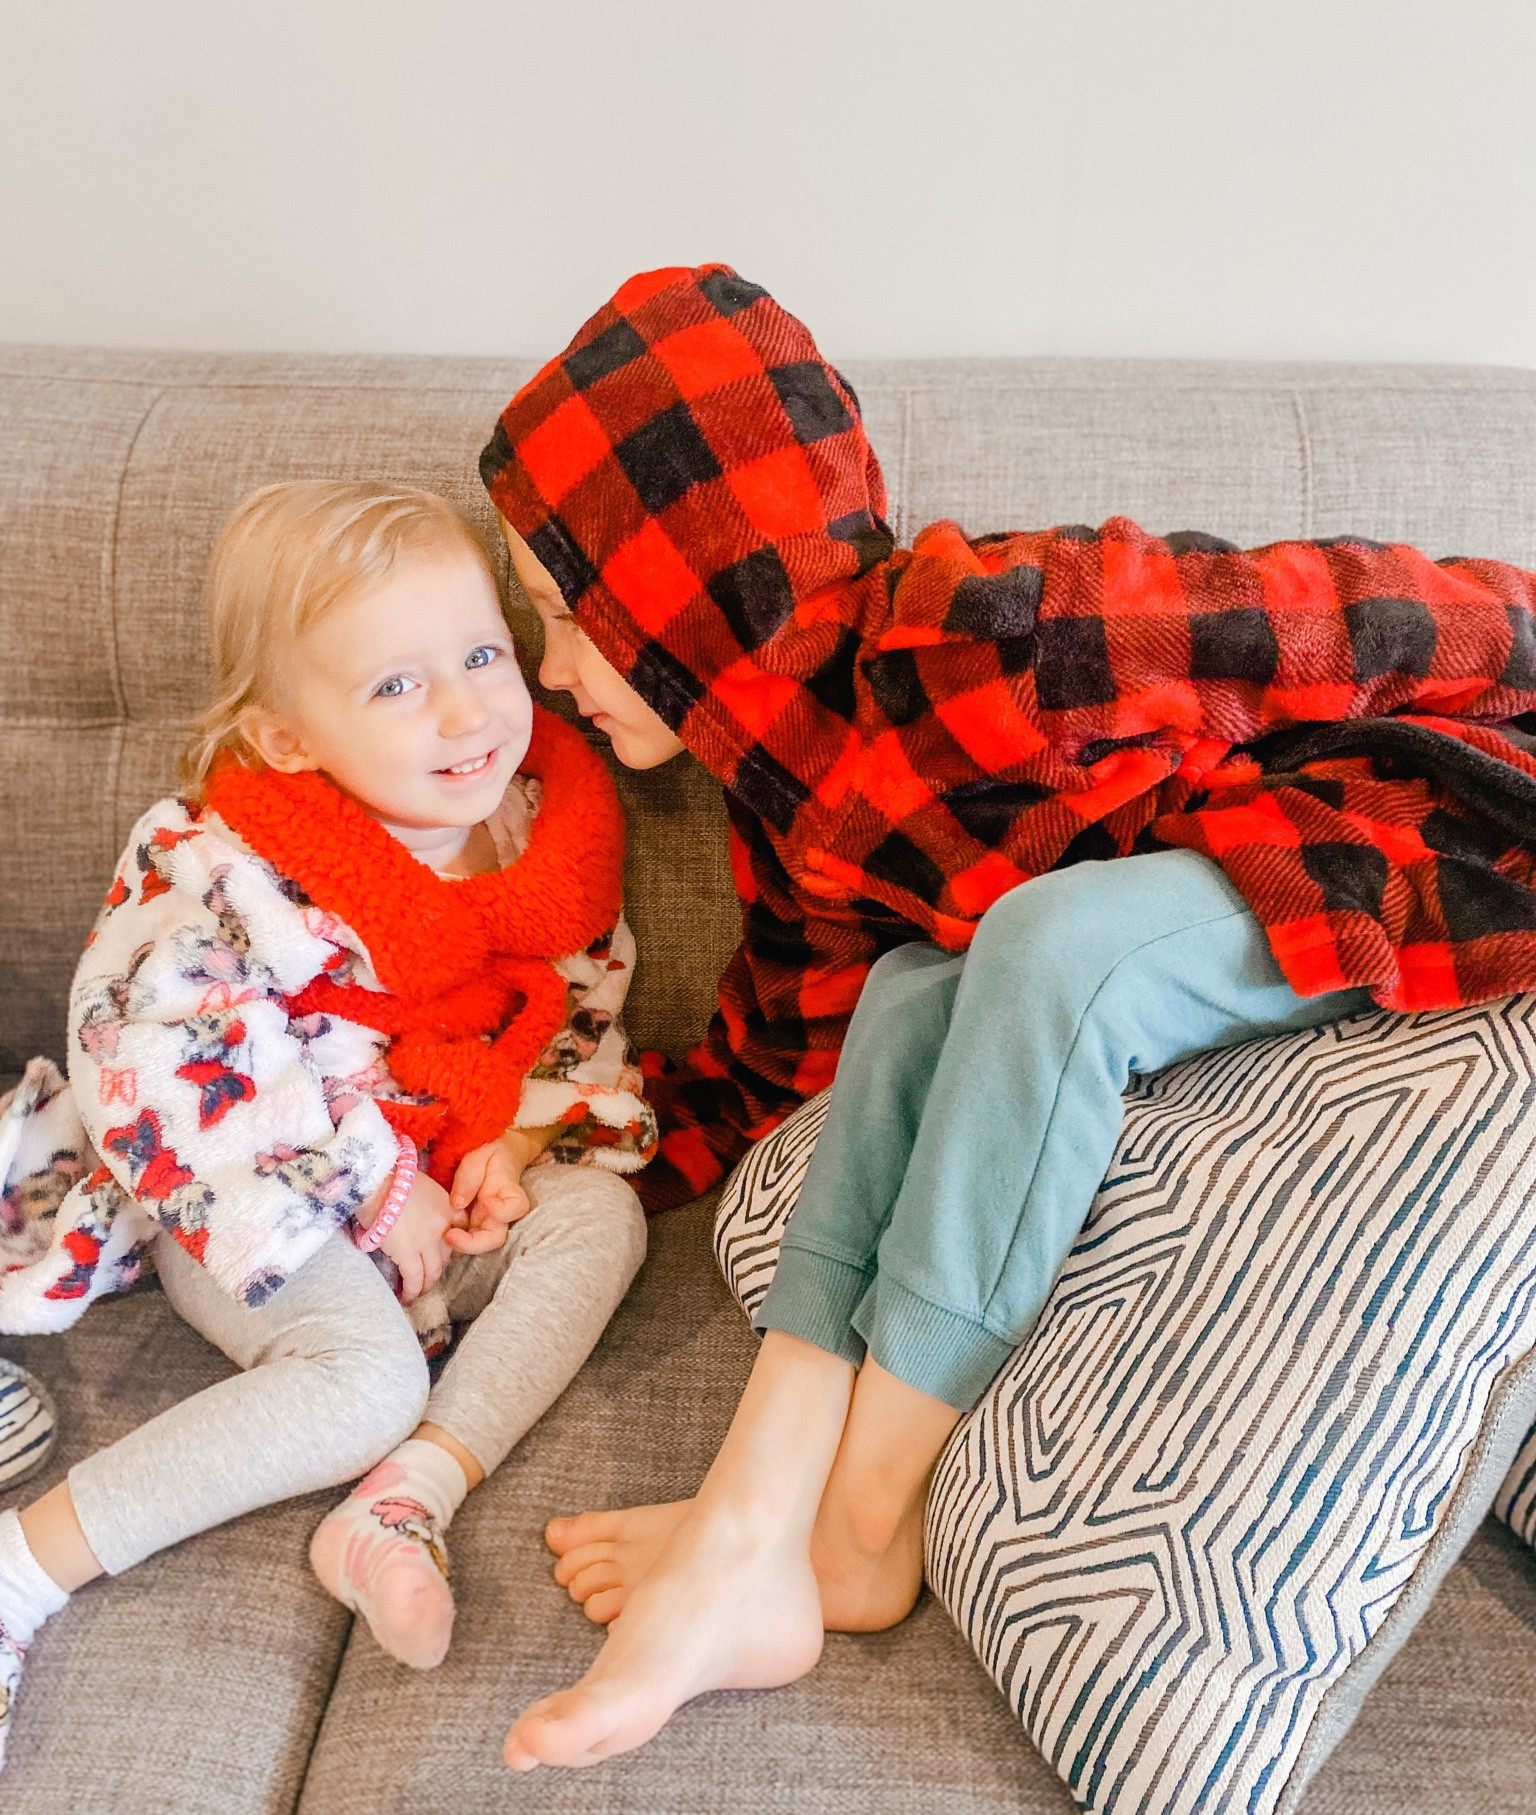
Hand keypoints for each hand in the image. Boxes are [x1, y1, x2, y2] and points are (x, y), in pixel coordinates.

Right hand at [365, 1168, 455, 1304]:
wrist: (376, 1179)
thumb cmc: (389, 1177)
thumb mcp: (417, 1185)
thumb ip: (421, 1203)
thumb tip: (408, 1217)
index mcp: (446, 1206)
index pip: (459, 1230)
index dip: (448, 1244)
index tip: (438, 1253)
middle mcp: (443, 1225)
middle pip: (446, 1255)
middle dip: (436, 1267)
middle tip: (426, 1276)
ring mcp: (427, 1241)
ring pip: (433, 1271)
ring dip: (426, 1284)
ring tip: (417, 1292)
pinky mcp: (408, 1253)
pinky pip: (414, 1279)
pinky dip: (412, 1291)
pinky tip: (406, 1297)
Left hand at [447, 1128, 548, 1254]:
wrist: (492, 1154)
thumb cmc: (488, 1152)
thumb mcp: (478, 1155)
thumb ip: (469, 1178)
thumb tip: (456, 1203)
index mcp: (509, 1192)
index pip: (516, 1208)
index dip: (502, 1211)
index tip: (485, 1201)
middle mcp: (501, 1211)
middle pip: (496, 1238)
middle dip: (473, 1243)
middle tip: (450, 1235)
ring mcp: (488, 1220)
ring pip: (481, 1243)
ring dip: (463, 1245)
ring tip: (444, 1235)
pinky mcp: (475, 1223)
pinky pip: (468, 1238)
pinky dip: (456, 1240)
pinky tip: (443, 1232)